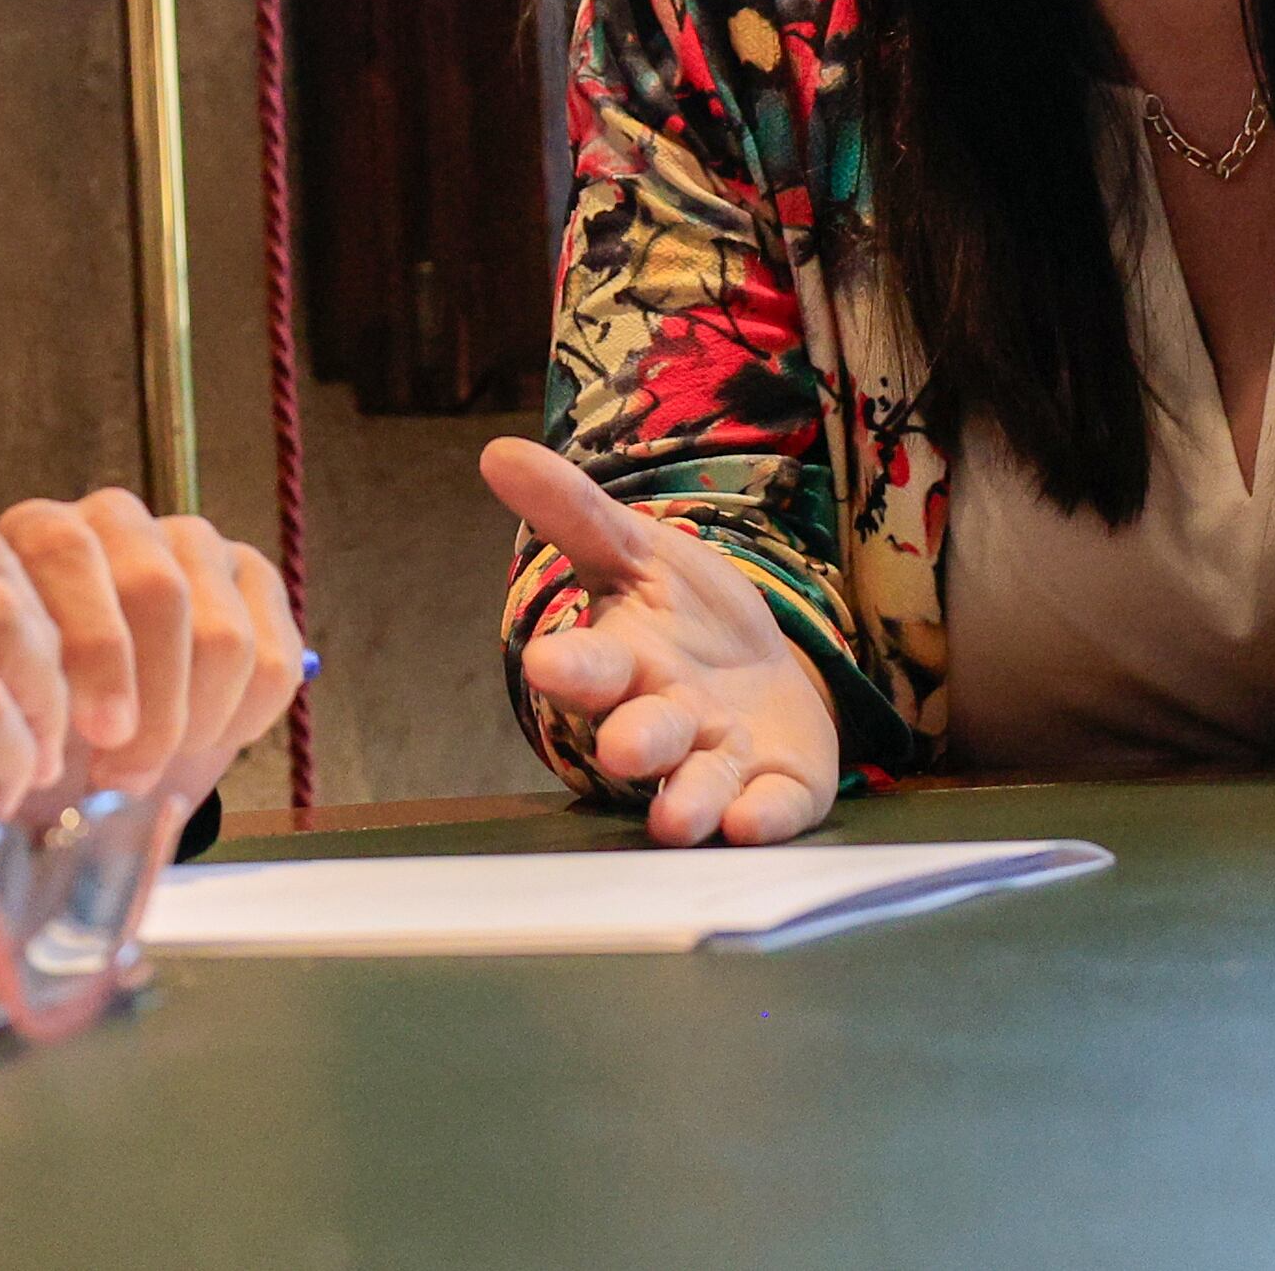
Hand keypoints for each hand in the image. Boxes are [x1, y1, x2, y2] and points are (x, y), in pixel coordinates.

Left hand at [0, 488, 302, 814]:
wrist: (88, 747)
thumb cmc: (35, 726)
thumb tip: (22, 743)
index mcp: (39, 533)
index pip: (69, 555)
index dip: (93, 649)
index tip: (99, 734)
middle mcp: (117, 521)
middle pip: (158, 591)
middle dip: (151, 703)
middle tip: (126, 774)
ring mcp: (193, 545)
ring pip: (223, 636)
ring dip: (194, 724)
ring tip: (155, 765)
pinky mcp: (254, 582)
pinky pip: (274, 659)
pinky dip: (243, 719)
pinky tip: (201, 740)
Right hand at [482, 437, 837, 844]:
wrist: (764, 667)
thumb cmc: (684, 614)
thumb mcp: (637, 551)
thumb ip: (574, 510)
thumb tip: (497, 451)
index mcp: (624, 662)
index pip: (591, 666)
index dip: (571, 668)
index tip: (547, 664)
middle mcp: (666, 719)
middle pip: (645, 733)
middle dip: (635, 741)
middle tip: (622, 751)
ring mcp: (721, 759)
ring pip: (698, 784)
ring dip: (687, 801)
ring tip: (676, 821)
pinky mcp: (777, 786)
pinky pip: (770, 807)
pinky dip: (760, 816)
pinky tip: (747, 823)